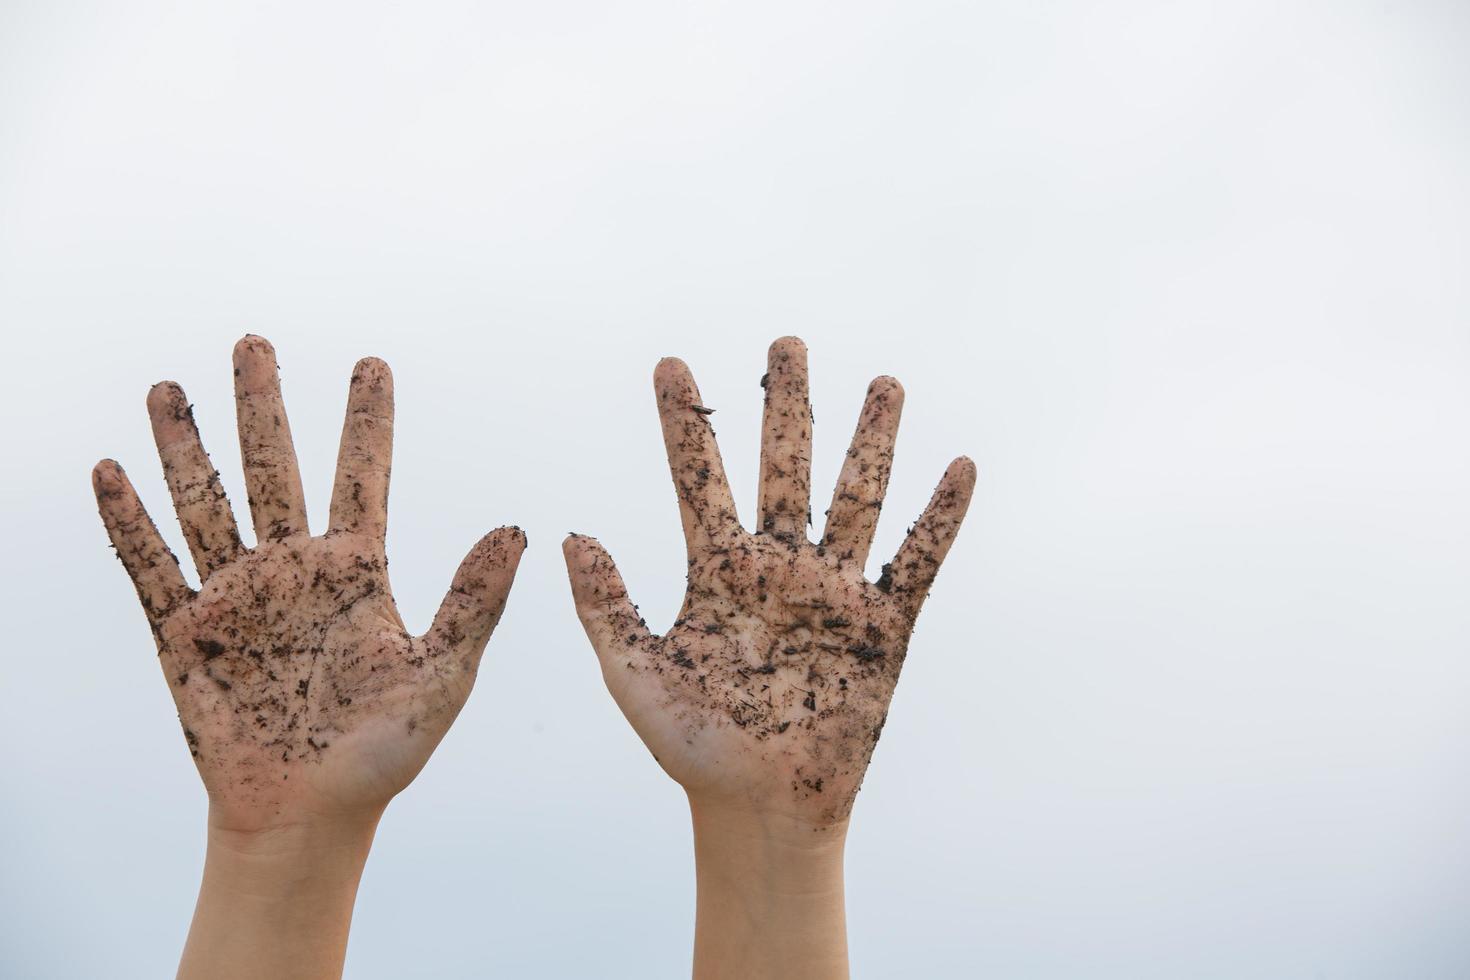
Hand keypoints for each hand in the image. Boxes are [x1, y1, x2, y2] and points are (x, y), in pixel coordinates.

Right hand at [93, 336, 524, 833]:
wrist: (308, 817)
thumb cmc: (383, 753)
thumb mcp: (442, 674)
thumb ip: (476, 601)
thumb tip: (520, 527)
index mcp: (355, 573)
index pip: (362, 477)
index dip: (366, 422)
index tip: (373, 362)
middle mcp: (292, 572)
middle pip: (274, 470)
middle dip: (264, 408)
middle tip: (255, 342)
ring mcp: (235, 599)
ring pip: (206, 504)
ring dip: (186, 447)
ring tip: (171, 387)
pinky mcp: (184, 635)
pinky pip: (150, 568)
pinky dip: (129, 522)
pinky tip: (111, 472)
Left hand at [563, 337, 973, 829]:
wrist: (760, 810)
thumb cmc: (692, 750)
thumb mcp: (634, 675)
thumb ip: (605, 606)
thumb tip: (567, 533)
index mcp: (719, 572)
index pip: (698, 478)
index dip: (682, 423)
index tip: (667, 364)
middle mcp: (779, 568)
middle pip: (785, 467)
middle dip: (788, 406)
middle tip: (787, 343)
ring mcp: (834, 594)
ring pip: (856, 497)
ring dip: (870, 441)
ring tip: (883, 382)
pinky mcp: (883, 628)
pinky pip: (916, 561)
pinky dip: (939, 517)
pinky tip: (958, 467)